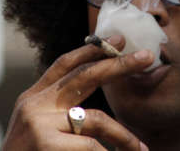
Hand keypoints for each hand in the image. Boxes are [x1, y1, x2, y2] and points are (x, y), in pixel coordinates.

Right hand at [1, 35, 152, 150]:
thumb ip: (58, 108)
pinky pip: (91, 146)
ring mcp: (39, 123)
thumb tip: (90, 101)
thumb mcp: (36, 125)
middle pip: (85, 76)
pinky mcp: (46, 143)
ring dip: (123, 135)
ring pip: (96, 119)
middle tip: (146, 57)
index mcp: (33, 97)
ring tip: (141, 149)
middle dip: (118, 65)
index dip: (91, 50)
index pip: (64, 64)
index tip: (116, 39)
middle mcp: (35, 105)